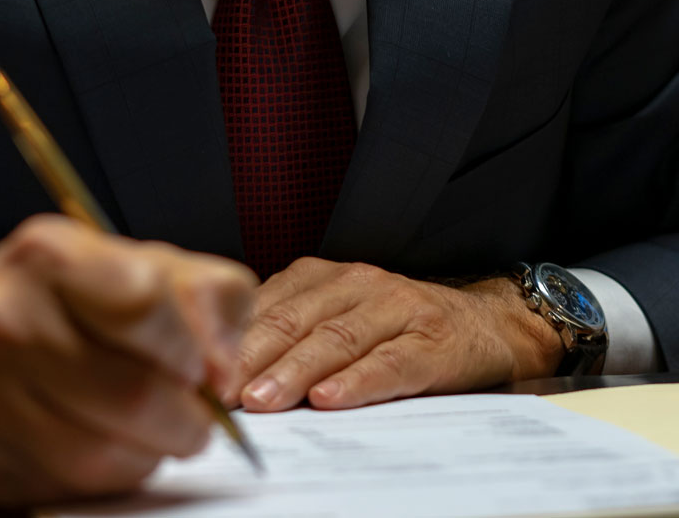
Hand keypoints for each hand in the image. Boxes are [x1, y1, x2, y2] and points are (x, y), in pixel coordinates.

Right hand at [0, 215, 255, 508]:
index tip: (203, 366)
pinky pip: (64, 487)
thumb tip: (226, 364)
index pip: (145, 299)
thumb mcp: (129, 267)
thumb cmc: (44, 309)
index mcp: (49, 253)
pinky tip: (92, 447)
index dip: (192, 346)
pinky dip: (99, 478)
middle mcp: (1, 314)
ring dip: (144, 454)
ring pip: (105, 454)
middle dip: (184, 420)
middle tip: (191, 418)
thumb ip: (202, 296)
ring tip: (141, 432)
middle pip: (136, 394)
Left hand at [231, 259, 563, 411]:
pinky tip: (331, 398)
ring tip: (262, 400)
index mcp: (323, 278)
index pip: (264, 308)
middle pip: (294, 322)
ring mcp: (397, 309)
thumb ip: (288, 337)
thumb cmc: (398, 329)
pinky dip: (358, 381)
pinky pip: (390, 362)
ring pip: (336, 340)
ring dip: (295, 372)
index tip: (194, 374)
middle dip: (250, 359)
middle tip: (217, 392)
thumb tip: (220, 377)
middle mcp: (356, 284)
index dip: (225, 341)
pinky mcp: (432, 341)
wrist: (485, 324)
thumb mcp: (338, 319)